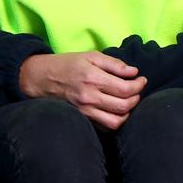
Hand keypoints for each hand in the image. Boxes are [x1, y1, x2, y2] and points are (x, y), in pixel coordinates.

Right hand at [18, 52, 146, 129]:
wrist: (41, 79)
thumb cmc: (66, 64)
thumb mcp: (90, 55)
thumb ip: (114, 64)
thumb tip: (134, 72)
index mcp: (93, 78)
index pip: (125, 89)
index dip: (139, 85)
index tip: (141, 80)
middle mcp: (89, 96)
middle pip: (124, 106)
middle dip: (136, 98)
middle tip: (137, 90)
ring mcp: (85, 110)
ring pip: (116, 121)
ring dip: (127, 113)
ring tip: (128, 102)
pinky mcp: (82, 118)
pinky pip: (104, 126)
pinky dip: (115, 121)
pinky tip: (116, 110)